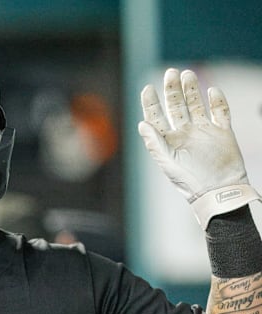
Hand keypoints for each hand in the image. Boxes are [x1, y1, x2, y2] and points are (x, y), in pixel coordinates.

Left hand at [138, 68, 259, 228]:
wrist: (220, 191)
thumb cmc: (190, 181)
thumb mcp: (168, 162)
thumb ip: (155, 142)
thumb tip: (142, 124)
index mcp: (168, 141)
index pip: (156, 117)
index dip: (151, 103)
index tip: (147, 88)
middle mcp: (184, 134)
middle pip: (176, 106)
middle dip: (172, 90)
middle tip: (171, 72)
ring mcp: (204, 132)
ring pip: (196, 105)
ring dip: (192, 90)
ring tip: (187, 74)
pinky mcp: (222, 133)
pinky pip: (220, 112)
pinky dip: (217, 101)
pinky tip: (212, 91)